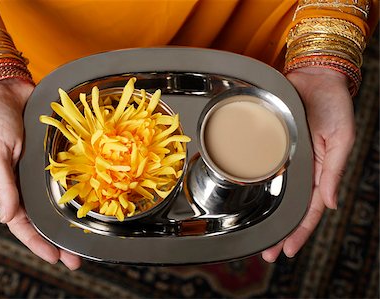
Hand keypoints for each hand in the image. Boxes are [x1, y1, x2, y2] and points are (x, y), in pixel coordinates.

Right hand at [0, 78, 81, 269]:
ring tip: (91, 238)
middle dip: (61, 240)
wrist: (7, 89)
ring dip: (73, 221)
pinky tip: (95, 201)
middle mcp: (27, 183)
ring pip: (60, 203)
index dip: (38, 243)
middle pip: (45, 219)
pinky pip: (69, 178)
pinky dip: (80, 191)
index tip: (56, 258)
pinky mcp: (56, 157)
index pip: (22, 224)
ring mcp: (43, 171)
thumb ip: (2, 185)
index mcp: (9, 187)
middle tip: (78, 259)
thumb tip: (7, 218)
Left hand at [262, 67, 354, 261]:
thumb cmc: (334, 105)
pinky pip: (261, 168)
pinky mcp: (270, 145)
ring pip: (273, 193)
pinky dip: (255, 185)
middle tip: (266, 254)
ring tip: (254, 235)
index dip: (299, 232)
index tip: (287, 251)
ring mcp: (284, 158)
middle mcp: (300, 168)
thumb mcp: (340, 140)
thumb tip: (330, 204)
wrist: (315, 76)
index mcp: (320, 171)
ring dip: (265, 215)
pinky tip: (245, 199)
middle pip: (288, 207)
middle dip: (279, 232)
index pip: (310, 210)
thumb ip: (333, 173)